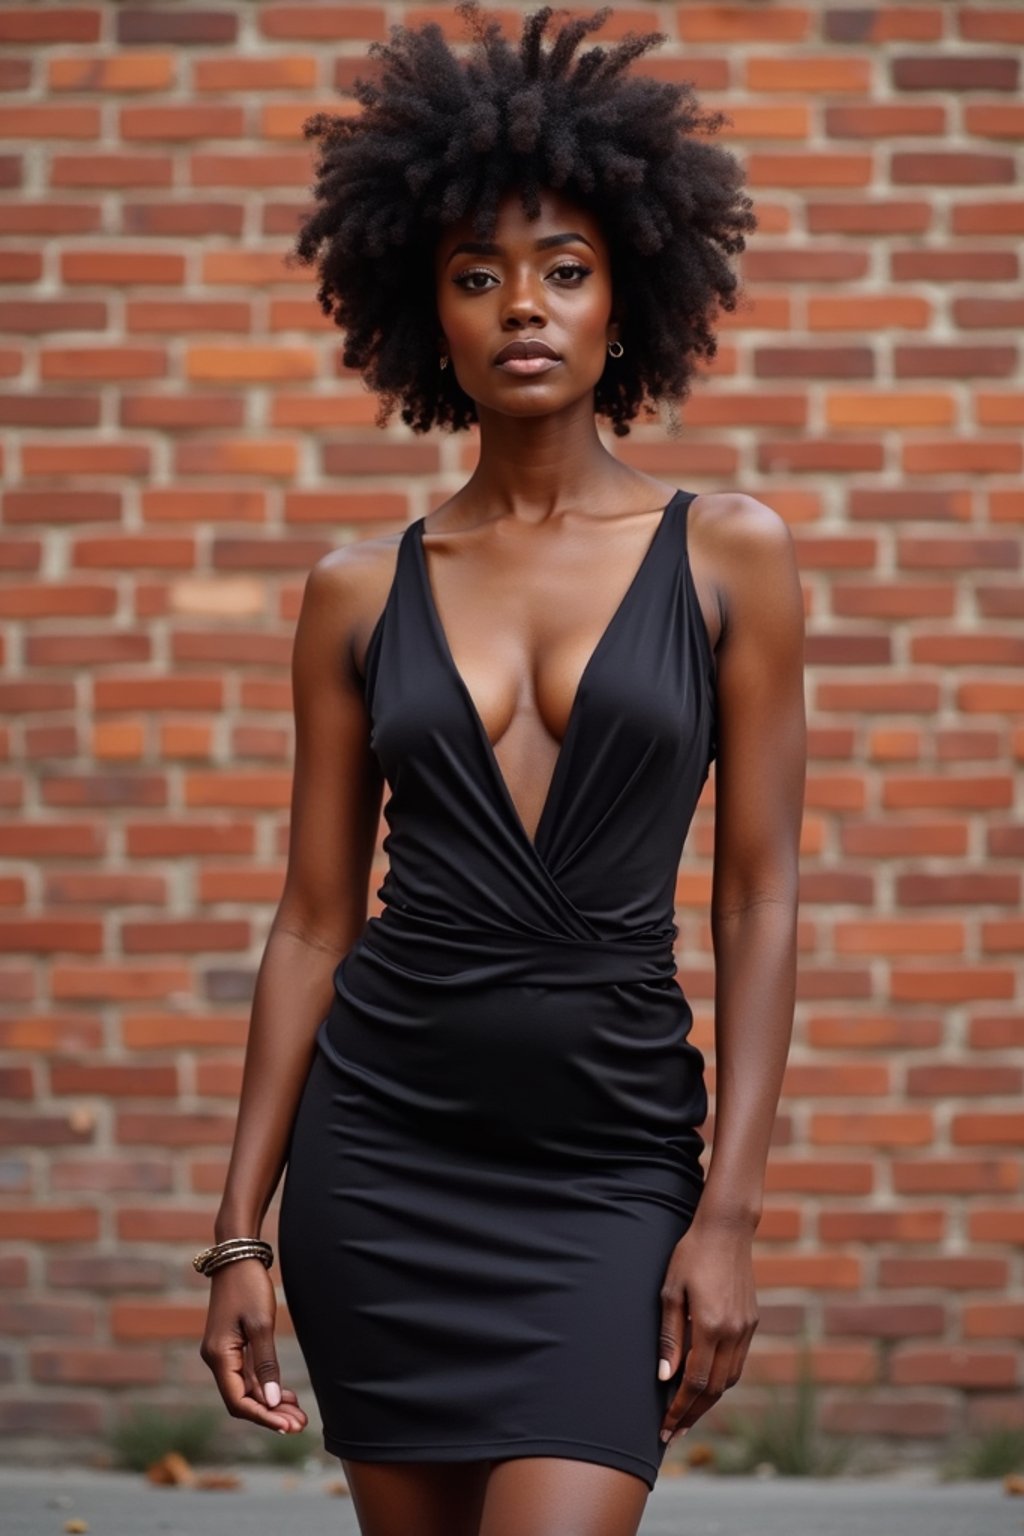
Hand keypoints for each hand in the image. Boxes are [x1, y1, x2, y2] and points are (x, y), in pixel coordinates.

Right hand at [198, 1260, 308, 1435]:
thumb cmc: (249, 1287)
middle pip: (242, 1399)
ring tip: (298, 1415)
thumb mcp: (261, 1324)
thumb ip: (265, 1364)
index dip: (263, 1417)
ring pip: (246, 1389)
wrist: (237, 1257)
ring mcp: (223, 1353)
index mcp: (219, 1357)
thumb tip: (270, 1401)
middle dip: (270, 1413)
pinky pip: (247, 1375)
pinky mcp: (232, 1346)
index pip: (238, 1401)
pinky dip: (265, 1386)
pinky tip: (285, 1394)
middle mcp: (217, 1359)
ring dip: (270, 1403)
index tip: (288, 1426)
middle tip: (300, 1425)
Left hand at [656, 1214, 758, 1444]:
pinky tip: (706, 1385)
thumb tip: (665, 1376)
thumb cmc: (691, 1255)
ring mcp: (746, 1328)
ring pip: (729, 1379)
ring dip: (708, 1401)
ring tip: (687, 1414)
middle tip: (673, 1433)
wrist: (726, 1230)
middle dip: (692, 1414)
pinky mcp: (752, 1322)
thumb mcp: (671, 1292)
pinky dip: (721, 1380)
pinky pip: (737, 1362)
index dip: (679, 1409)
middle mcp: (734, 1333)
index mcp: (711, 1326)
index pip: (695, 1383)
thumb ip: (670, 1337)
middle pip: (714, 1389)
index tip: (665, 1428)